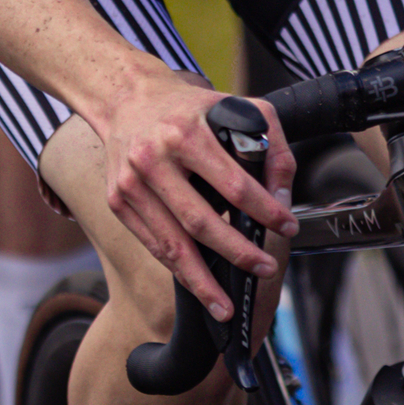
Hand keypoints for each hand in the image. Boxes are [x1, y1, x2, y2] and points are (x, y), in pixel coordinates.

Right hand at [90, 62, 296, 318]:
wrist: (125, 98)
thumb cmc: (187, 107)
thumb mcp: (235, 106)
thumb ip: (270, 143)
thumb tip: (283, 194)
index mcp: (186, 133)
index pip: (233, 183)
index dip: (263, 210)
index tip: (286, 226)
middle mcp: (154, 160)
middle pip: (200, 222)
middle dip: (237, 252)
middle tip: (265, 268)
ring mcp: (131, 185)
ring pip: (171, 245)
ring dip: (202, 281)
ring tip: (226, 305)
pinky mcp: (118, 203)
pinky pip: (152, 245)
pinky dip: (177, 269)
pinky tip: (198, 284)